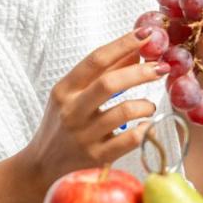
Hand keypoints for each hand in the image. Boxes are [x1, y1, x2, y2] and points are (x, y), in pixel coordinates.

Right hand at [22, 31, 166, 193]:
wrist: (41, 168)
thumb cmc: (61, 126)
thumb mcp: (72, 96)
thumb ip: (101, 74)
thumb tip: (135, 51)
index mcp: (65, 90)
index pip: (96, 59)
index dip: (124, 44)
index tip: (147, 34)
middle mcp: (72, 111)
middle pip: (110, 82)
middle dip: (141, 72)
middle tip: (161, 68)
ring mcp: (85, 136)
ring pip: (125, 111)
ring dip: (145, 104)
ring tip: (149, 106)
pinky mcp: (97, 158)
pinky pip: (132, 140)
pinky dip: (146, 129)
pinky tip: (147, 126)